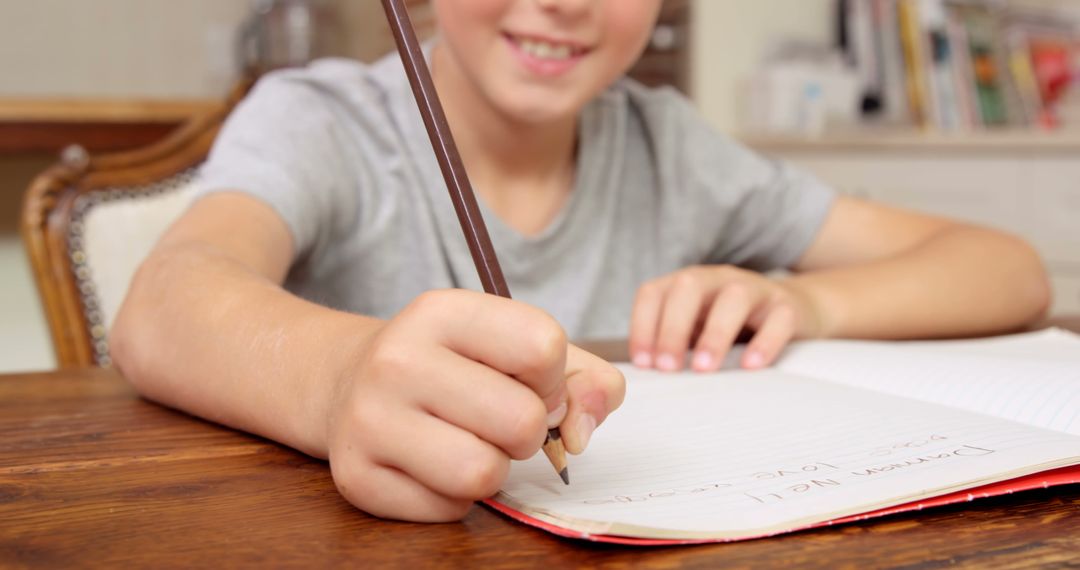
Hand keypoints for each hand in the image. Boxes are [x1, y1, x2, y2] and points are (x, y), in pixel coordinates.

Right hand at [325, 290, 624, 521]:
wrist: (346, 383)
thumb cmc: (453, 367)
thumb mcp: (513, 346)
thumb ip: (581, 377)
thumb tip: (580, 430)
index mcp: (442, 312)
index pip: (542, 346)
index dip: (552, 377)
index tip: (528, 382)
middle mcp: (397, 359)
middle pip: (521, 419)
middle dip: (527, 431)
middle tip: (498, 421)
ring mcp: (369, 419)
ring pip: (483, 473)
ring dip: (493, 469)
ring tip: (469, 444)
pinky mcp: (356, 477)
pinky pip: (447, 509)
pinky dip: (454, 498)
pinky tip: (433, 467)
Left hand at [629, 266, 822, 372]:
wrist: (793, 309)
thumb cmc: (731, 325)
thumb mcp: (696, 327)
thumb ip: (672, 343)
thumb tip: (646, 376)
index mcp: (687, 283)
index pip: (654, 293)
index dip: (643, 326)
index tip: (644, 364)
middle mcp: (717, 279)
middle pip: (687, 288)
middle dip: (672, 328)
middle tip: (668, 368)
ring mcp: (754, 289)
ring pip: (733, 299)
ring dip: (714, 334)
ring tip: (704, 368)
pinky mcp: (787, 306)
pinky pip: (778, 319)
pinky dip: (764, 342)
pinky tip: (751, 365)